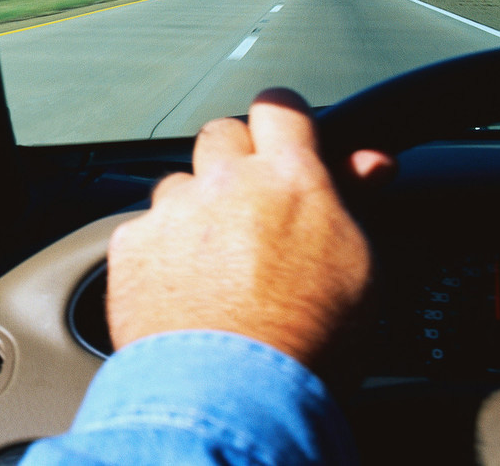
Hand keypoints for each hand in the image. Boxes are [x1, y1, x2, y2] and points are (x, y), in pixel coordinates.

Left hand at [105, 88, 392, 369]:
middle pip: (221, 134)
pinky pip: (145, 228)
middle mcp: (223, 182)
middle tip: (252, 207)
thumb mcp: (360, 268)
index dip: (283, 118)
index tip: (285, 135)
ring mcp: (171, 211)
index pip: (280, 106)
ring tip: (216, 266)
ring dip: (194, 209)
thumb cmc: (308, 341)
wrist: (231, 393)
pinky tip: (181, 290)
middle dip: (234, 161)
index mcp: (288, 179)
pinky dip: (160, 250)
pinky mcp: (131, 244)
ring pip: (179, 184)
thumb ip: (355, 201)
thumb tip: (369, 163)